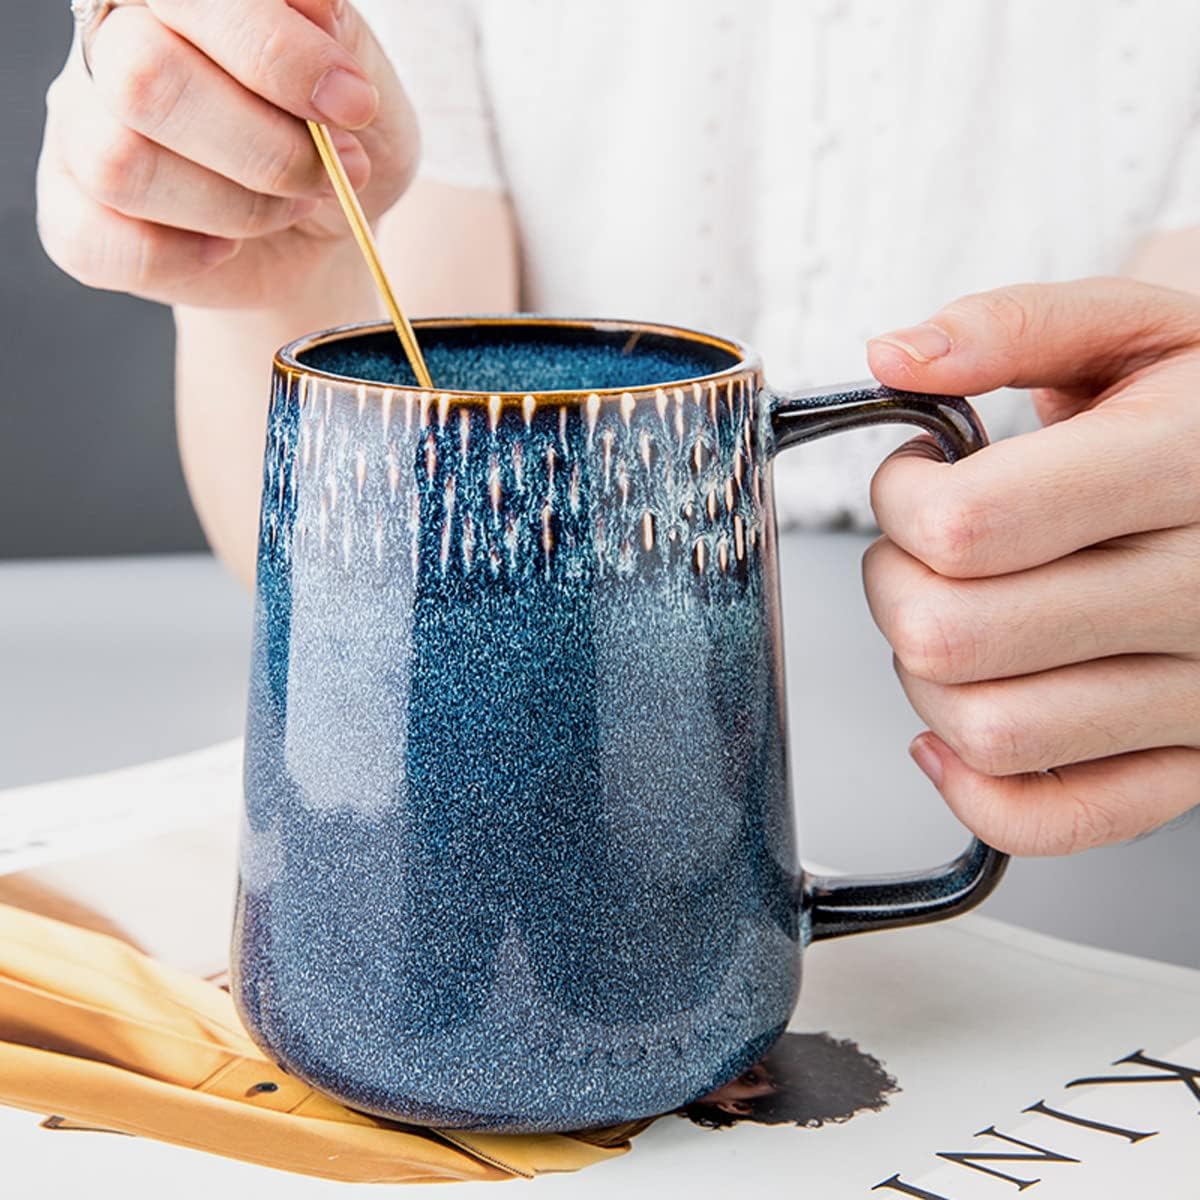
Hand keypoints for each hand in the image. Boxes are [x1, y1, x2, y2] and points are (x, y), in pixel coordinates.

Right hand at [36, 0, 417, 308]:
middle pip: (141, 79)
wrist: (325, 233)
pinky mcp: (73, 215)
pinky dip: (181, 258)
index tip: (353, 104)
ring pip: (119, 164)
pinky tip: (224, 247)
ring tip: (291, 207)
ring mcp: (80, 130)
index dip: (274, 52)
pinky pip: (97, 242)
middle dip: (266, 148)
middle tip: (332, 171)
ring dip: (236, 206)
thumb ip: (338, 34)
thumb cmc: (336, 143)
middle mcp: (110, 47)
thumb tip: (312, 7)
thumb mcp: (364, 82)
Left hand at [863, 278, 1199, 854]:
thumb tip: (895, 354)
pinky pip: (1053, 820)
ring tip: (954, 607)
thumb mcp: (1128, 326)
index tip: (918, 475)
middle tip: (923, 544)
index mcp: (1189, 465)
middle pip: (954, 636)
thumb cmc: (1196, 401)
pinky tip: (956, 717)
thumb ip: (1010, 327)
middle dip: (895, 582)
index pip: (972, 525)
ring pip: (987, 730)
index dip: (902, 499)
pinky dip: (974, 787)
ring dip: (922, 672)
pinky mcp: (1194, 761)